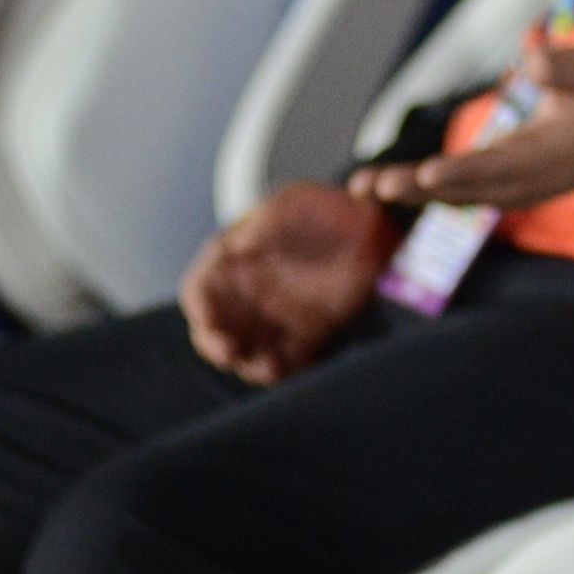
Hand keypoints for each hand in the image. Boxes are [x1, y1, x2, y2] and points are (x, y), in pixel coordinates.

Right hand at [179, 182, 396, 386]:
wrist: (374, 226)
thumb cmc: (326, 208)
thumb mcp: (291, 204)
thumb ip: (264, 223)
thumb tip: (235, 245)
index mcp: (232, 264)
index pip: (200, 291)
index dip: (199, 308)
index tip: (208, 319)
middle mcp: (247, 296)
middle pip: (215, 330)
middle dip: (215, 345)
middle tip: (229, 353)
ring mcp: (274, 318)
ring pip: (247, 351)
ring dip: (248, 363)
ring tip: (266, 365)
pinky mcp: (305, 334)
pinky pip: (284, 360)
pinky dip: (279, 370)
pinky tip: (283, 368)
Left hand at [349, 46, 573, 210]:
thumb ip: (566, 65)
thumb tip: (526, 58)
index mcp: (554, 152)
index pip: (504, 165)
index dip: (466, 171)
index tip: (430, 173)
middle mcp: (530, 179)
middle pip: (472, 189)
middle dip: (423, 187)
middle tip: (379, 185)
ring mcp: (514, 189)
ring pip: (458, 196)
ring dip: (412, 193)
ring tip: (363, 186)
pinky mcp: (500, 188)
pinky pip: (457, 194)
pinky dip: (421, 192)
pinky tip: (377, 186)